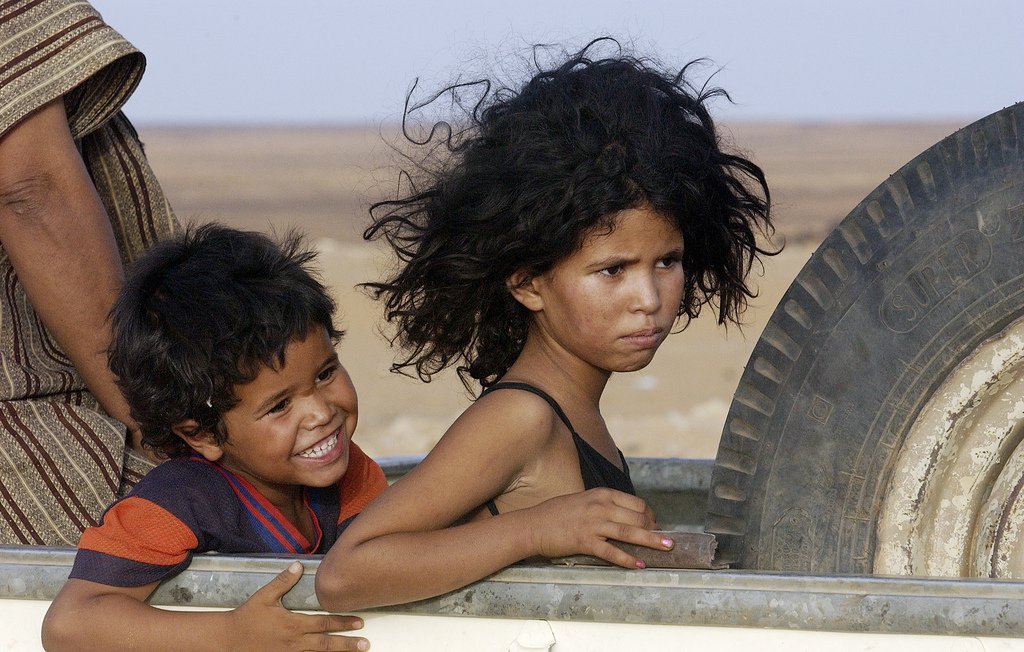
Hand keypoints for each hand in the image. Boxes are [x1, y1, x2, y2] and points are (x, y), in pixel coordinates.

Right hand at [226, 562, 369, 650]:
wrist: (228, 641)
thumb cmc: (246, 618)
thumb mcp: (263, 597)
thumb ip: (282, 582)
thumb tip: (298, 566)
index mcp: (293, 624)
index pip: (324, 623)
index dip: (343, 622)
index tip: (359, 623)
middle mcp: (294, 642)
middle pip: (326, 644)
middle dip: (348, 644)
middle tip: (366, 644)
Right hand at [527, 488, 672, 568]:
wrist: (533, 525)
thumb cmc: (557, 514)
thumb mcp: (584, 500)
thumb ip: (604, 506)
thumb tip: (626, 516)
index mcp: (601, 494)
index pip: (636, 503)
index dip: (650, 516)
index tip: (655, 526)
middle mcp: (600, 506)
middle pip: (638, 517)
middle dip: (654, 530)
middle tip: (666, 542)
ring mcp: (593, 524)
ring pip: (629, 532)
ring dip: (651, 541)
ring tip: (666, 548)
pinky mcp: (585, 541)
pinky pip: (611, 551)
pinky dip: (628, 559)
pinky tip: (639, 565)